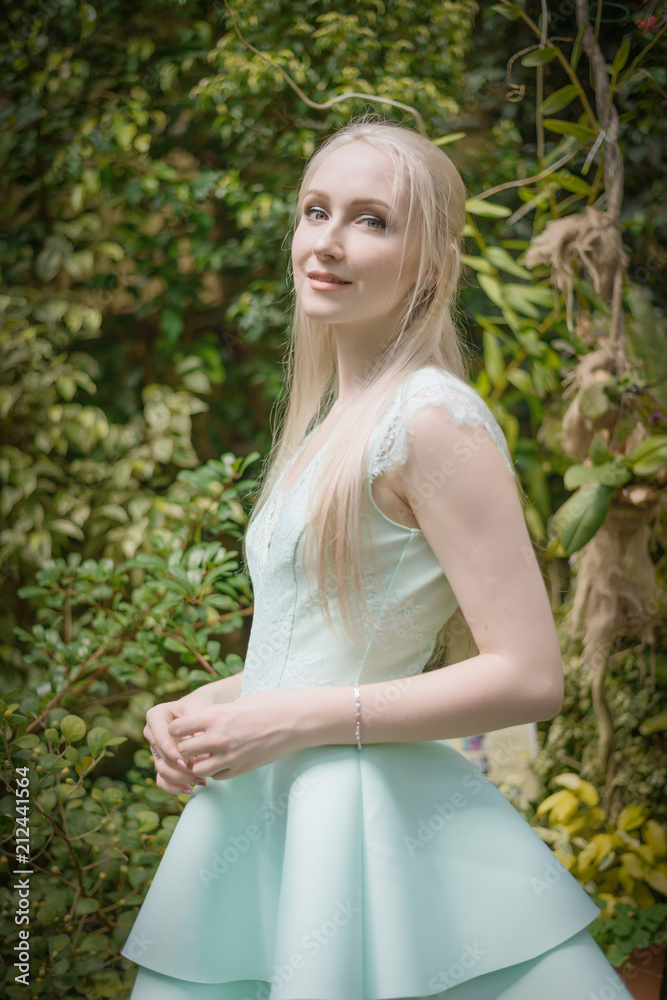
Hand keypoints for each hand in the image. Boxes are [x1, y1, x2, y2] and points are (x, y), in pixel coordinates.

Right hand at [144, 700, 206, 794]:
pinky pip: (161, 780)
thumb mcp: (199, 713)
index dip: (172, 753)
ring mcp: (155, 748)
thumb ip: (194, 731)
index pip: (160, 738)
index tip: (187, 763)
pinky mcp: (161, 761)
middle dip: (180, 769)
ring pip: (161, 770)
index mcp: (155, 716)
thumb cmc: (201, 708)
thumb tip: (193, 759)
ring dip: (180, 779)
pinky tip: (190, 789)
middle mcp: (151, 732)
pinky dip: (174, 787)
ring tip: (200, 781)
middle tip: (199, 775)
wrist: (202, 710)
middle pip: (160, 757)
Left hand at [167, 690, 305, 779]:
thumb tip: (211, 718)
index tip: (182, 729)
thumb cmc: (271, 703)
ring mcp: (230, 756)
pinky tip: (223, 762)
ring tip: (206, 757)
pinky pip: (217, 776)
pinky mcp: (242, 768)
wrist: (297, 720)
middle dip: (184, 749)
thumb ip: (221, 712)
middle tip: (191, 745)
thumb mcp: (240, 701)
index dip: (177, 729)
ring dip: (199, 764)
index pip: (177, 728)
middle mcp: (218, 737)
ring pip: (198, 769)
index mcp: (215, 715)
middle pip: (183, 751)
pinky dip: (216, 771)